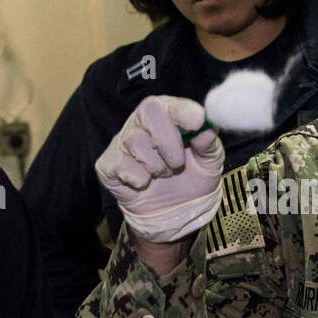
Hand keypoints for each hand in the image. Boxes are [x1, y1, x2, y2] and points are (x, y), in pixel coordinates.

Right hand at [95, 95, 223, 243]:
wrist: (173, 214)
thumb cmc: (191, 180)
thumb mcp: (210, 163)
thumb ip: (209, 145)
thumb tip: (207, 130)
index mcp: (168, 115)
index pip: (170, 103)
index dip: (182, 110)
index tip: (197, 121)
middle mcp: (142, 123)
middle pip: (149, 113)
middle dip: (168, 141)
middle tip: (178, 164)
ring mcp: (122, 142)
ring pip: (135, 142)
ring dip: (157, 166)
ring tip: (163, 174)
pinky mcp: (108, 164)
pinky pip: (120, 165)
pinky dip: (138, 179)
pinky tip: (144, 183)